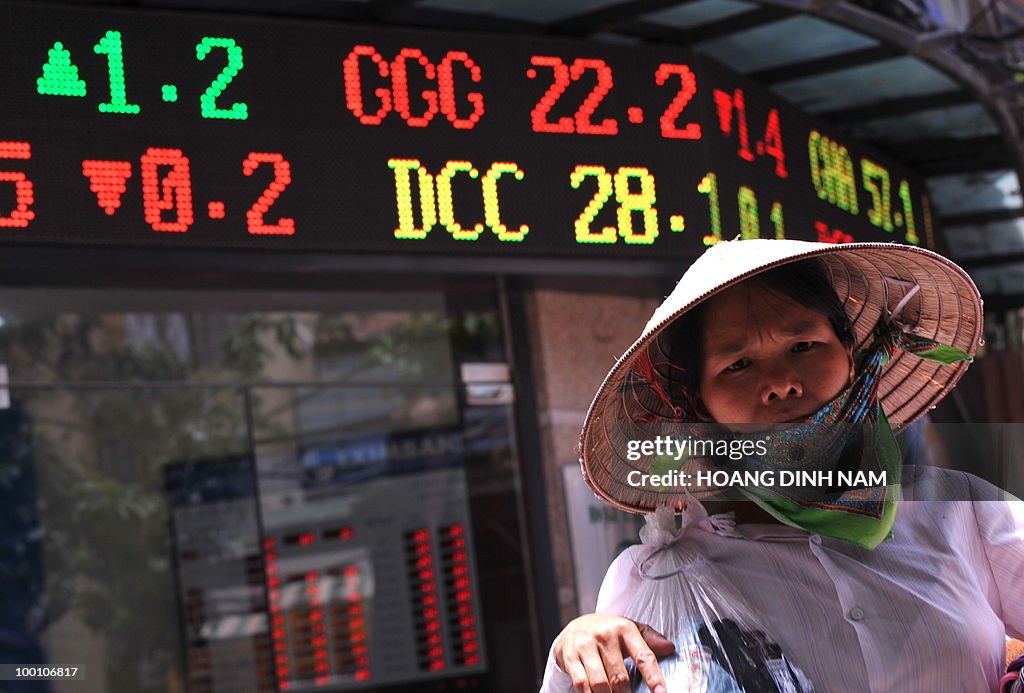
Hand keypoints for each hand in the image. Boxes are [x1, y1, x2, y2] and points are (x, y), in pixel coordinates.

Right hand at [552, 613, 674, 692]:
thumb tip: (670, 648)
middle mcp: (605, 635)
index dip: (654, 677)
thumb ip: (650, 639)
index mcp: (625, 628)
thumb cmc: (608, 633)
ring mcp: (586, 645)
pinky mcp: (570, 656)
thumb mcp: (629, 630)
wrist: (574, 627)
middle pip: (620, 677)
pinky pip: (581, 684)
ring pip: (600, 684)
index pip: (643, 656)